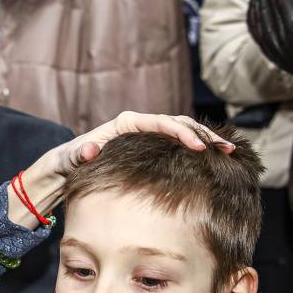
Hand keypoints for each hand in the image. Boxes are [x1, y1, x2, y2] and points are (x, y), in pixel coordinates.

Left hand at [9, 112, 235, 228]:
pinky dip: (196, 151)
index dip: (180, 133)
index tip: (199, 147)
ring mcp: (144, 137)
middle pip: (177, 124)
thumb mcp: (69, 160)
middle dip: (203, 134)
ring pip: (181, 133)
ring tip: (229, 152)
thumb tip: (93, 147)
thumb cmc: (66, 164)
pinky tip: (214, 161)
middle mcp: (137, 126)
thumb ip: (79, 154)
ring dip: (206, 141)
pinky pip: (176, 146)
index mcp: (123, 125)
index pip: (159, 123)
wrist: (63, 169)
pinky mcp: (148, 150)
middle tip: (227, 148)